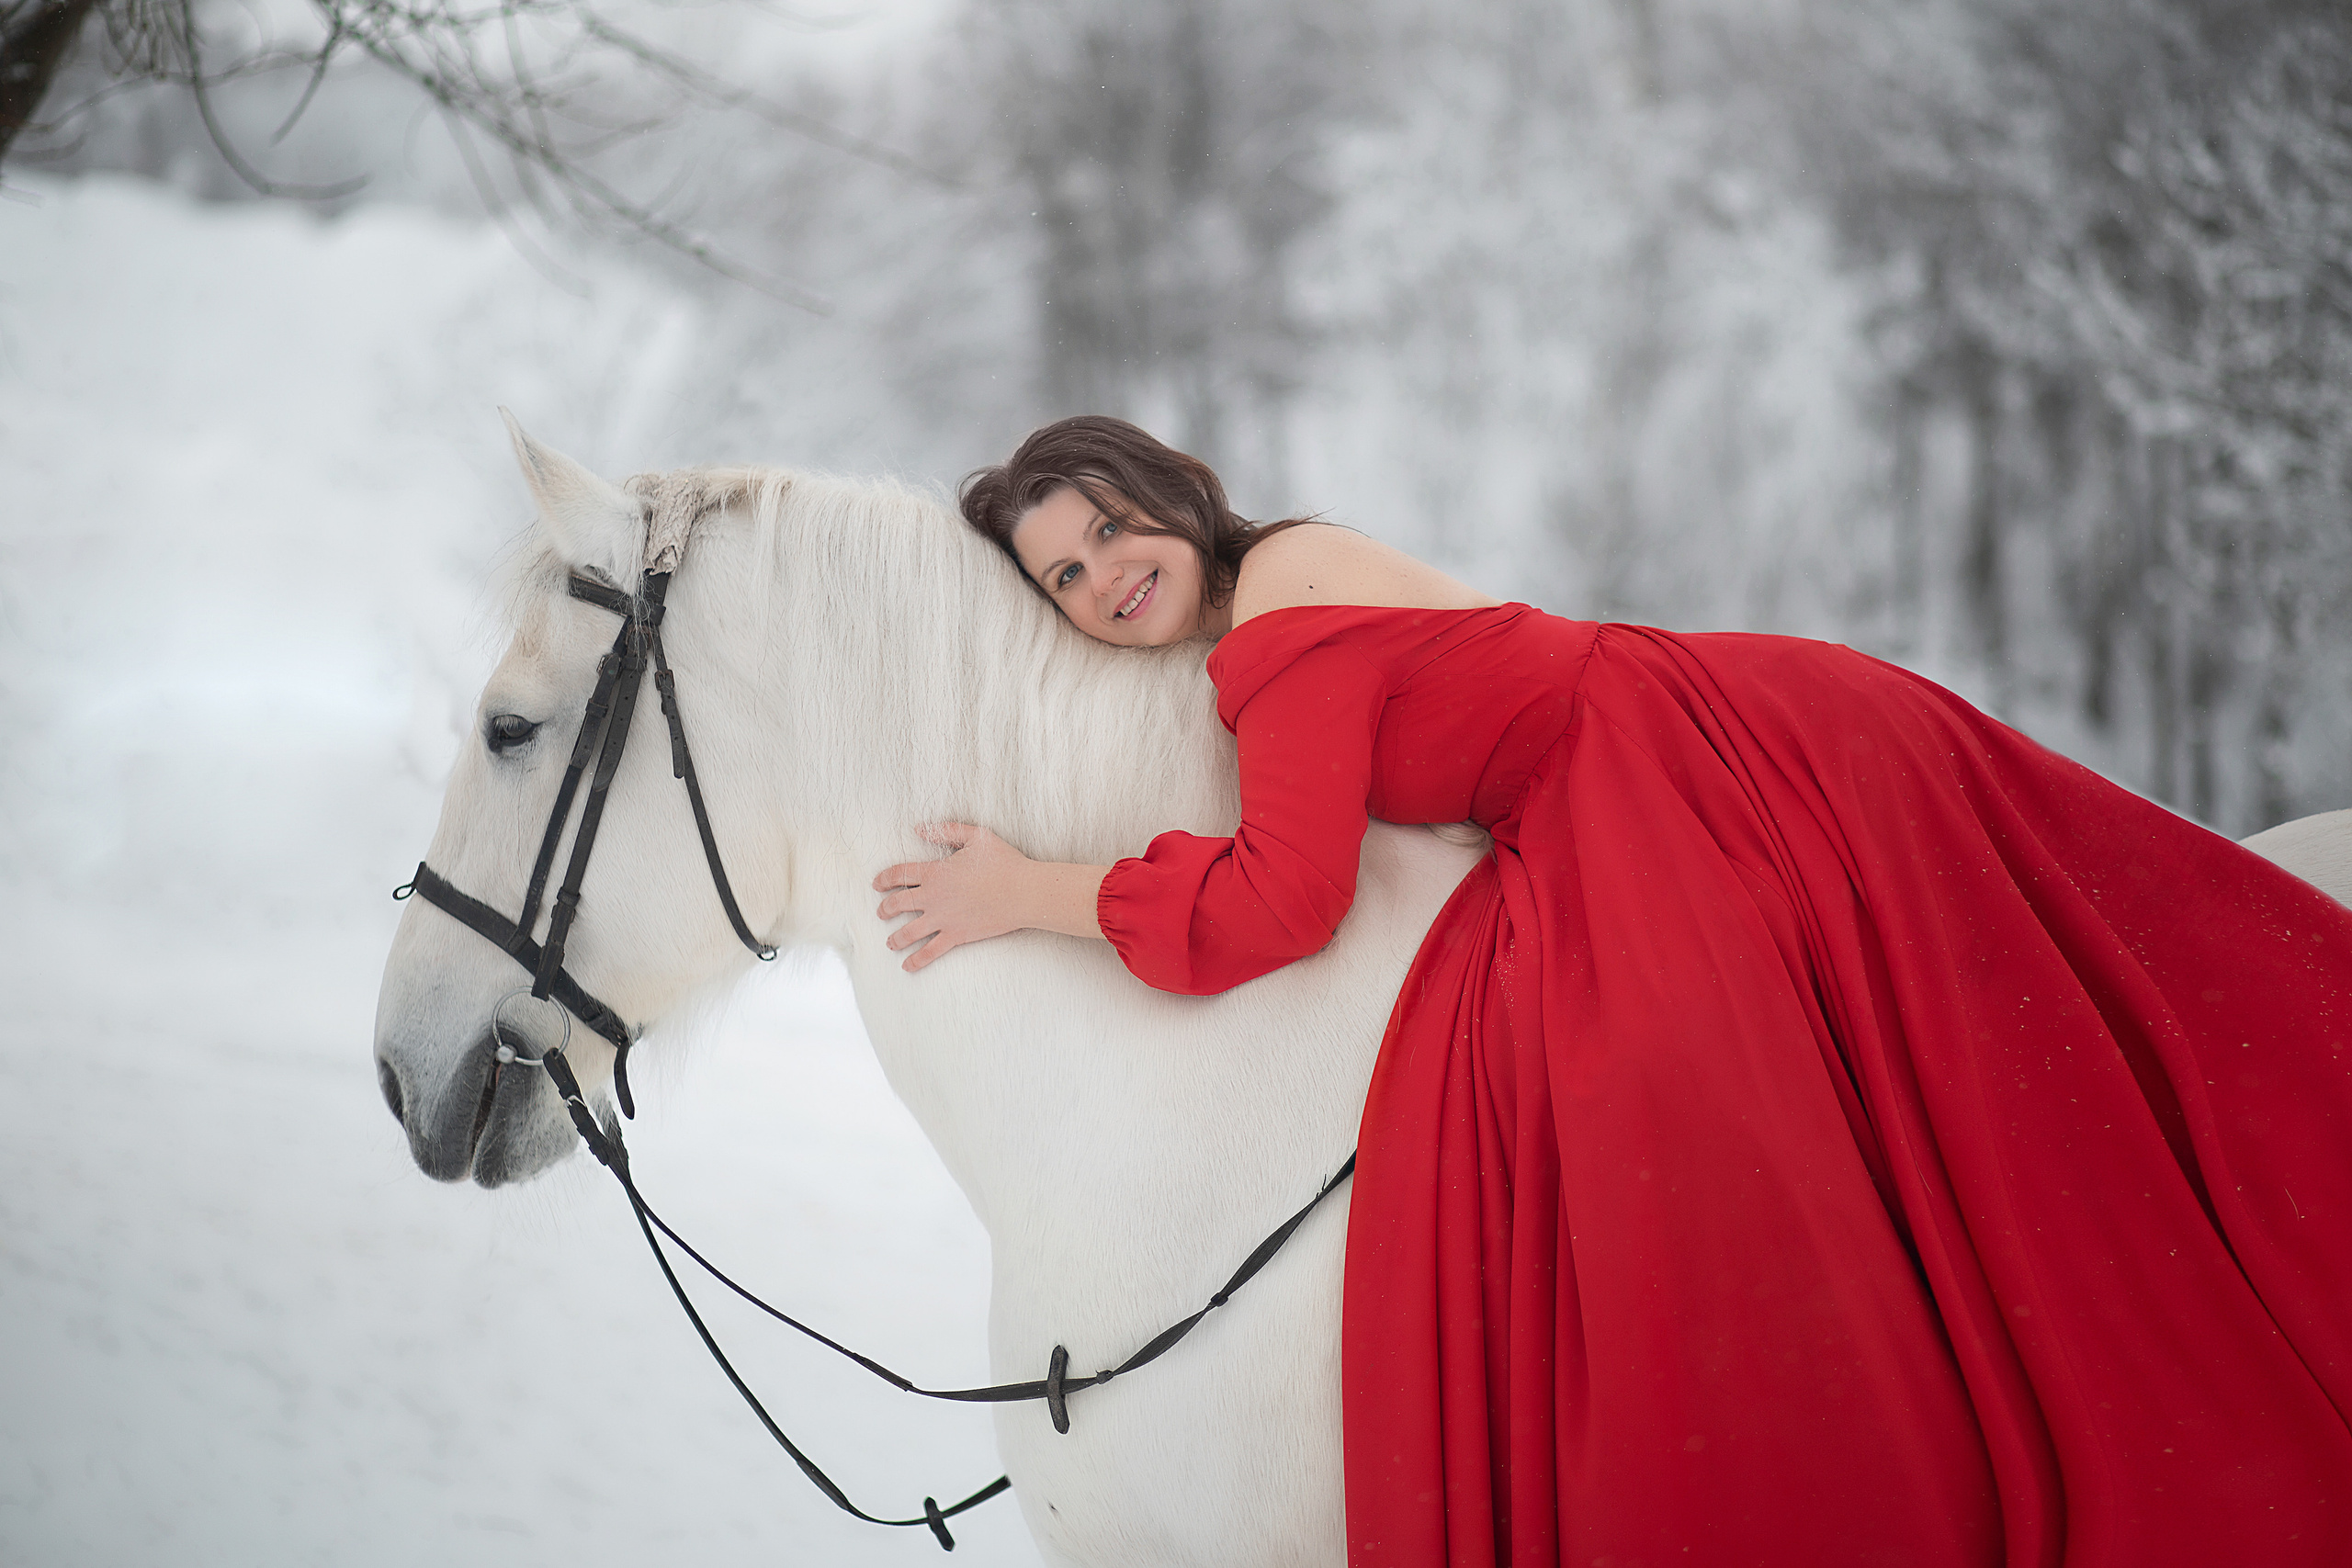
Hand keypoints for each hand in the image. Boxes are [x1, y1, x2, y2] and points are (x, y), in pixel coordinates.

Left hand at [873, 823, 1035, 972]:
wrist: (1023, 892)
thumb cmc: (1004, 862)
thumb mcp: (976, 836)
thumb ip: (946, 831)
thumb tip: (920, 829)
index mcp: (935, 872)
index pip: (899, 875)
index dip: (883, 879)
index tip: (876, 884)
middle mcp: (933, 897)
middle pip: (897, 904)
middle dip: (884, 909)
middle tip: (880, 913)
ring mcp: (943, 919)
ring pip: (908, 932)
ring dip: (894, 938)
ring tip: (890, 942)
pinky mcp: (956, 936)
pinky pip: (930, 951)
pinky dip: (916, 960)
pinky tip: (906, 966)